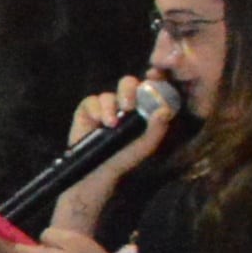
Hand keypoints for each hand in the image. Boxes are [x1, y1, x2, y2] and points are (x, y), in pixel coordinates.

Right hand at [49, 77, 173, 233]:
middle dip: (128, 90)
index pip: (147, 88)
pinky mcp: (87, 110)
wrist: (97, 171)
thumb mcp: (145, 146)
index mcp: (141, 108)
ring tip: (111, 124)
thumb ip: (157, 129)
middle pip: (127, 83)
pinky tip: (98, 123)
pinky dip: (96, 109)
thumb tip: (164, 110)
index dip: (150, 81)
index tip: (152, 81)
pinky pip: (91, 101)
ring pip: (109, 94)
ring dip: (110, 106)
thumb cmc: (124, 158)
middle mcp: (123, 104)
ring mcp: (105, 107)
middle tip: (128, 105)